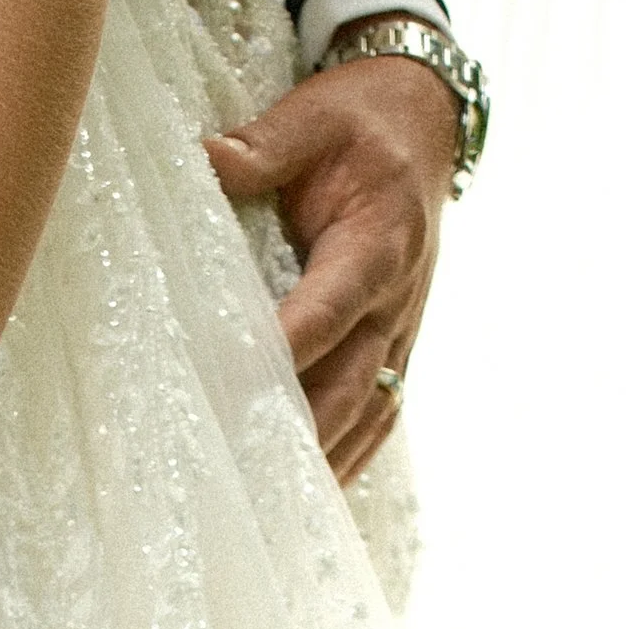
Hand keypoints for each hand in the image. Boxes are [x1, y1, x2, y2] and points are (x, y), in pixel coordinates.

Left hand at [204, 45, 458, 482]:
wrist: (423, 122)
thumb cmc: (357, 121)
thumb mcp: (310, 118)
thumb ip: (260, 148)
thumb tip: (205, 160)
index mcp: (377, 240)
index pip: (332, 305)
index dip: (290, 347)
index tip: (239, 380)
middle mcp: (396, 297)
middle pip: (350, 380)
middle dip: (299, 429)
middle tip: (242, 473)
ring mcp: (402, 329)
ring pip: (367, 411)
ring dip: (322, 460)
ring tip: (270, 511)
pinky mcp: (397, 347)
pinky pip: (378, 414)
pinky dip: (348, 457)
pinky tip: (311, 497)